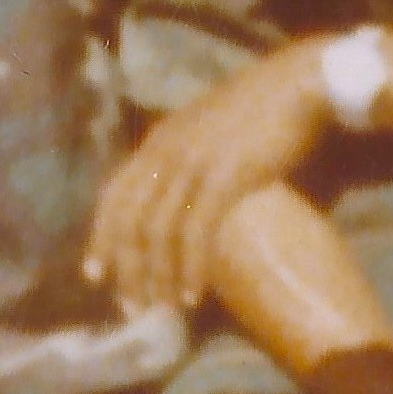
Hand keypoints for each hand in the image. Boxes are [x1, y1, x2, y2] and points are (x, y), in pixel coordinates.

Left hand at [88, 51, 332, 311]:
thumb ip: (186, 158)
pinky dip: (189, 268)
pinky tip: (191, 294)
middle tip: (130, 307)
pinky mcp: (225, 177)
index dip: (102, 236)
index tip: (94, 275)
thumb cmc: (260, 110)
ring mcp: (193, 163)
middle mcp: (166, 151)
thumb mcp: (207, 130)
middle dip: (126, 266)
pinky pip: (195, 232)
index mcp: (159, 139)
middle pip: (129, 218)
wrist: (298, 85)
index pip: (114, 194)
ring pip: (157, 230)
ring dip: (156, 275)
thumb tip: (179, 198)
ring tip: (161, 308)